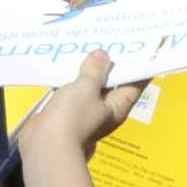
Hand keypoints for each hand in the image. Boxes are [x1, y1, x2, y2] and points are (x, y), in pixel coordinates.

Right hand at [19, 51, 145, 165]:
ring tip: (85, 47)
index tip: (140, 51)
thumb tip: (102, 56)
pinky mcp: (65, 112)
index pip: (134, 85)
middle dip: (109, 65)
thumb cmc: (73, 117)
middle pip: (111, 84)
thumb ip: (95, 71)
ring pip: (88, 87)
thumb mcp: (86, 88)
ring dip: (86, 70)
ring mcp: (83, 112)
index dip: (138, 68)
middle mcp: (103, 110)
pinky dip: (68, 78)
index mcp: (116, 107)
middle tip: (108, 41)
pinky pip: (70, 91)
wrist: (45, 144)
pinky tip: (63, 63)